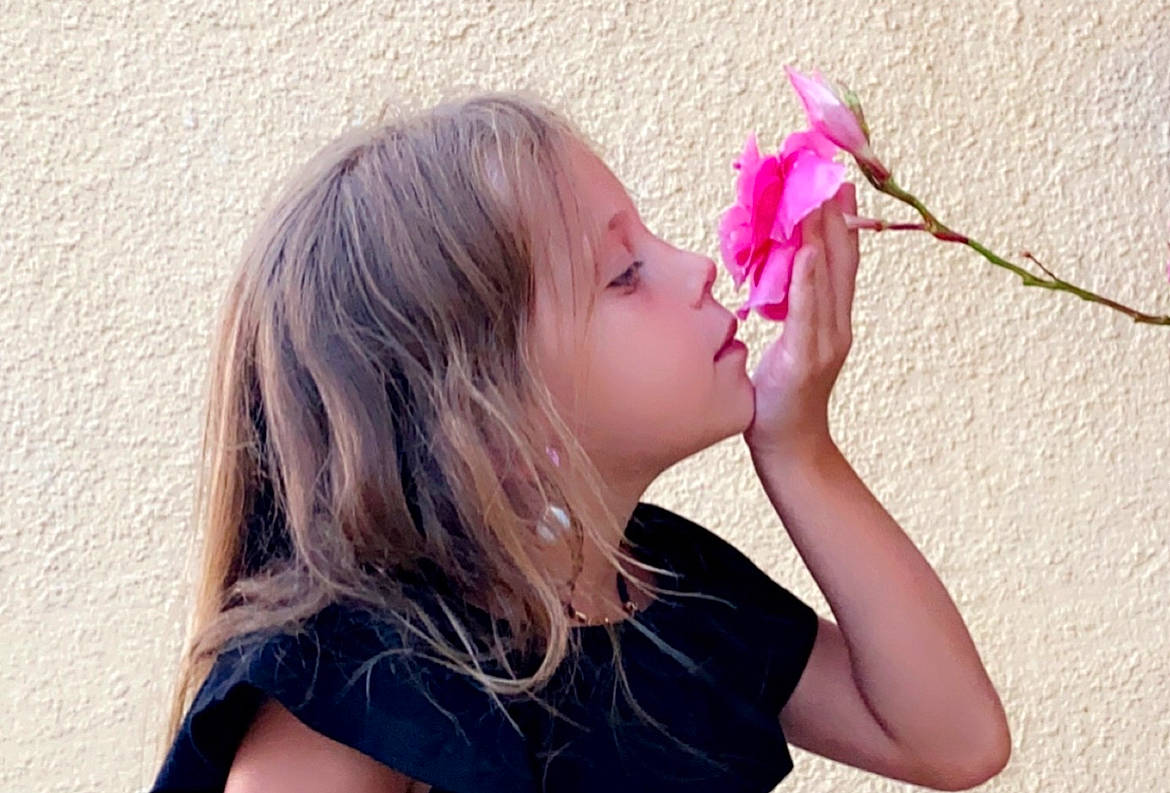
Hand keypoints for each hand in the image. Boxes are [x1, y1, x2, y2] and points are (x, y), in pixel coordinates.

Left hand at [743, 183, 858, 459]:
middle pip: (842, 259)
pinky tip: (808, 249)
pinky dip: (809, 278)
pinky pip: (807, 310)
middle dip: (837, 214)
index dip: (841, 220)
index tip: (836, 180)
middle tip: (830, 169)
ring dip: (824, 233)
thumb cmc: (779, 400)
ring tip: (819, 194)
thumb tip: (774, 275)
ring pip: (828, 278)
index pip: (840, 260)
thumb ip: (786, 312)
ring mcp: (824, 342)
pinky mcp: (805, 359)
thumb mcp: (784, 346)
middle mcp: (836, 325)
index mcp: (830, 320)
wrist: (789, 449)